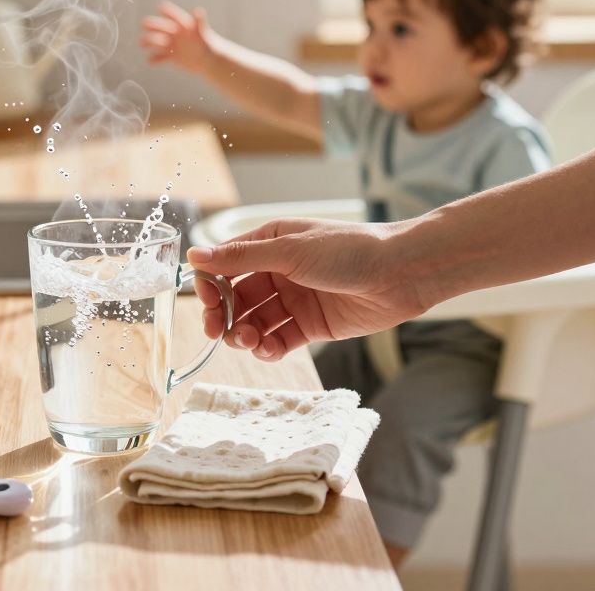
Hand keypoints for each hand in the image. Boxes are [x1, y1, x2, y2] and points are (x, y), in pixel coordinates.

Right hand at [140, 1, 217, 73]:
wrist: (210, 62)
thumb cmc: (209, 45)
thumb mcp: (203, 33)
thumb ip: (200, 22)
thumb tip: (198, 11)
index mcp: (182, 23)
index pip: (171, 14)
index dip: (166, 11)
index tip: (161, 9)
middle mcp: (174, 32)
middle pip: (159, 26)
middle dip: (152, 25)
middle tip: (146, 26)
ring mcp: (171, 44)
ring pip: (155, 41)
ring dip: (148, 41)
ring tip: (143, 44)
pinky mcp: (171, 56)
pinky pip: (159, 57)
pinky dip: (154, 59)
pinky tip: (151, 61)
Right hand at [189, 218, 430, 361]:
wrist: (400, 273)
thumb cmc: (348, 250)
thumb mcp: (289, 250)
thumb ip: (241, 257)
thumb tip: (194, 254)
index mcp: (269, 243)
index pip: (225, 266)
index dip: (211, 286)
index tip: (210, 305)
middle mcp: (278, 270)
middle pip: (237, 298)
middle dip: (225, 317)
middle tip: (219, 333)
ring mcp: (295, 299)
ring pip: (256, 322)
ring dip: (246, 335)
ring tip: (251, 342)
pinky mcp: (311, 325)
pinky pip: (280, 340)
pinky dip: (269, 348)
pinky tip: (269, 350)